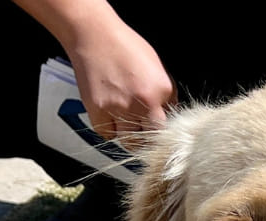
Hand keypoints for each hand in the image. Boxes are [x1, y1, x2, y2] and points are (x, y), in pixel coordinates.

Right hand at [62, 10, 175, 144]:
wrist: (93, 34)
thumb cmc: (126, 47)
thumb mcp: (158, 69)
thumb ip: (168, 97)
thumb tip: (171, 119)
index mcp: (159, 92)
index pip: (167, 130)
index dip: (161, 134)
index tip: (157, 134)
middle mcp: (141, 103)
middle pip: (148, 140)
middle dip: (146, 138)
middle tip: (141, 130)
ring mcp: (118, 108)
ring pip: (128, 142)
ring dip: (128, 136)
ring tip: (125, 121)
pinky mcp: (97, 109)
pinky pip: (107, 134)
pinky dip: (109, 129)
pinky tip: (110, 116)